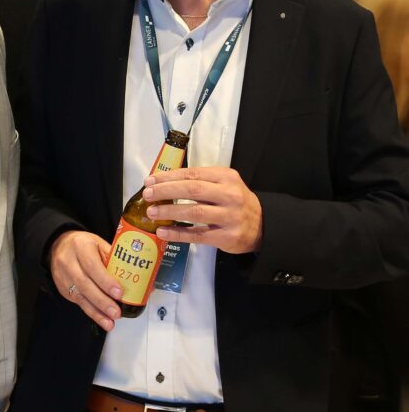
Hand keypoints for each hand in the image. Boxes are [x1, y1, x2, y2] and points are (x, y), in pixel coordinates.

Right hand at [49, 230, 122, 330]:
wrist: (60, 246)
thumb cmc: (83, 245)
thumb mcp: (99, 244)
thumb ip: (113, 257)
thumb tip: (135, 274)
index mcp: (81, 246)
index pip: (92, 265)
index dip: (105, 281)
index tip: (118, 293)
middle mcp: (69, 261)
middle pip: (84, 284)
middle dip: (102, 301)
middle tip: (116, 312)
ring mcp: (63, 276)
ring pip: (80, 296)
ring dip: (97, 311)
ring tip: (110, 321)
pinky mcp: (62, 288)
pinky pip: (78, 302)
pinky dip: (92, 312)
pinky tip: (102, 319)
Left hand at [143, 166, 262, 253]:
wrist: (263, 225)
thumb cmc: (235, 203)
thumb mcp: (225, 184)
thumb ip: (201, 182)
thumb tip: (164, 183)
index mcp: (226, 177)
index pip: (192, 174)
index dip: (169, 177)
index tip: (150, 180)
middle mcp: (229, 195)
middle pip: (192, 190)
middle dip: (165, 191)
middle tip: (147, 194)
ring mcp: (229, 217)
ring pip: (194, 212)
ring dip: (169, 211)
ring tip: (152, 212)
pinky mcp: (227, 237)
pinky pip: (197, 235)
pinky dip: (178, 233)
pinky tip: (163, 231)